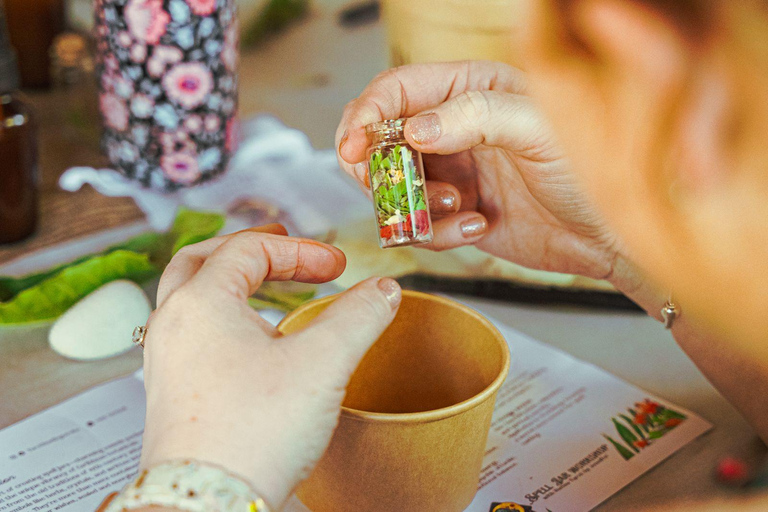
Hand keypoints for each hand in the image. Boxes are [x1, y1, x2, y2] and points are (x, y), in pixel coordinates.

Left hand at [138, 225, 401, 508]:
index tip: (338, 268)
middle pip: (202, 260)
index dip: (300, 251)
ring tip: (266, 288)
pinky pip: (194, 336)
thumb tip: (383, 291)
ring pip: (192, 299)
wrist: (210, 504)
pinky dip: (224, 320)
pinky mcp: (175, 393)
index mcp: (201, 303)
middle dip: (249, 249)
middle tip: (280, 245)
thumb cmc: (250, 436)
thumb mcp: (322, 363)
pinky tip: (252, 344)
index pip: (249, 249)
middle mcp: (174, 325)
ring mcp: (168, 361)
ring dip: (231, 283)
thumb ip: (359, 316)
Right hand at [337, 61, 619, 280]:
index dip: (366, 115)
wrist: (607, 236)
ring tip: (460, 206)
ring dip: (414, 204)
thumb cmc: (590, 170)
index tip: (354, 148)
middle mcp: (454, 127)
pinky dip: (437, 232)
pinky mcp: (454, 210)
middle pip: (380, 139)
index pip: (396, 89)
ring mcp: (451, 170)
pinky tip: (478, 225)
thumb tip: (415, 127)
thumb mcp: (540, 130)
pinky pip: (417, 223)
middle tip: (392, 190)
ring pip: (393, 186)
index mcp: (472, 88)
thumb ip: (477, 116)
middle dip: (379, 169)